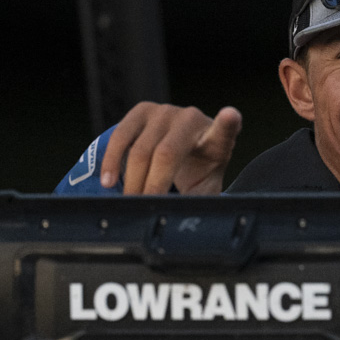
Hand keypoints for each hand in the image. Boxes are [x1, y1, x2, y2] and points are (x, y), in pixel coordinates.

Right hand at [100, 102, 242, 193]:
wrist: (183, 152)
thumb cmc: (197, 171)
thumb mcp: (204, 188)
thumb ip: (200, 202)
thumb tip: (184, 229)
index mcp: (216, 140)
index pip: (225, 130)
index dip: (227, 122)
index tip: (230, 115)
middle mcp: (192, 119)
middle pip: (166, 154)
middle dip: (151, 185)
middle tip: (143, 206)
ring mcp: (166, 111)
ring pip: (140, 149)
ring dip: (131, 180)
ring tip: (128, 200)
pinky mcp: (143, 110)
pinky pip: (120, 136)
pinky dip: (111, 161)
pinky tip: (108, 181)